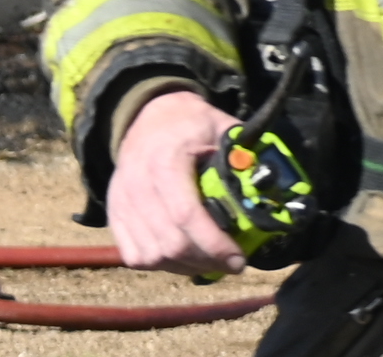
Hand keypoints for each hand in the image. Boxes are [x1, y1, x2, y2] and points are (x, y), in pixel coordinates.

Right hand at [106, 88, 251, 275]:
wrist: (147, 116)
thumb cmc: (189, 123)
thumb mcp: (220, 126)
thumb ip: (241, 155)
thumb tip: (267, 187)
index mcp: (165, 160)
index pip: (186, 214)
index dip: (214, 244)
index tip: (239, 259)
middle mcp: (137, 185)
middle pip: (169, 243)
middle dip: (205, 261)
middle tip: (231, 263)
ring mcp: (121, 203)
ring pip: (151, 256)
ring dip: (185, 266)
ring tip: (210, 262)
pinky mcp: (114, 216)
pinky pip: (134, 256)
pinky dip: (161, 265)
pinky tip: (183, 259)